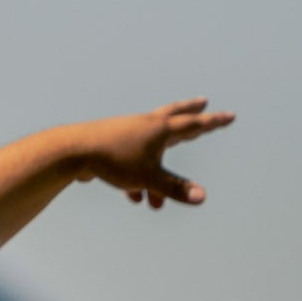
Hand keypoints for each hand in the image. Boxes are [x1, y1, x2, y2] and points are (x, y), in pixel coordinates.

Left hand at [78, 98, 235, 209]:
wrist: (71, 152)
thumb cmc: (113, 159)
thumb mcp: (148, 177)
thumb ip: (175, 189)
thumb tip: (202, 198)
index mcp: (160, 129)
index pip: (194, 125)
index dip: (214, 122)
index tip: (230, 116)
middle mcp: (146, 126)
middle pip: (175, 115)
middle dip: (191, 111)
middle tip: (203, 102)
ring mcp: (128, 132)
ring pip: (152, 149)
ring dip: (159, 172)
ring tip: (154, 198)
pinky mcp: (112, 144)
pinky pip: (133, 162)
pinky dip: (137, 178)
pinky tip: (132, 195)